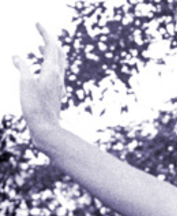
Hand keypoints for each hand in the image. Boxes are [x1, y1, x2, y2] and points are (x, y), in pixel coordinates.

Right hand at [12, 23, 65, 140]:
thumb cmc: (36, 108)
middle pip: (58, 53)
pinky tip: (42, 70)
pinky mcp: (55, 95)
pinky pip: (55, 75)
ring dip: (51, 53)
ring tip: (42, 46)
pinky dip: (49, 65)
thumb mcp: (26, 84)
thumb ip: (22, 68)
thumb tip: (16, 57)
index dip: (45, 33)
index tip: (37, 24)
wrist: (47, 130)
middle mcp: (58, 78)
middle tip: (40, 31)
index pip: (52, 46)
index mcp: (52, 72)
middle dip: (50, 40)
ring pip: (58, 65)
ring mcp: (58, 87)